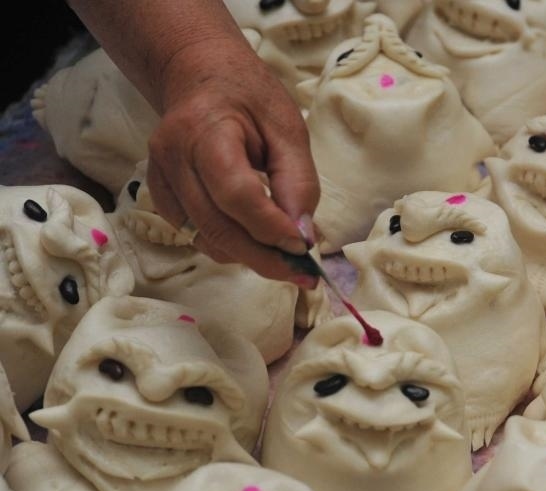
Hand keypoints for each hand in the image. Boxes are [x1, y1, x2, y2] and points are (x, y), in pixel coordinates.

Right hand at [145, 37, 319, 286]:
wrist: (199, 76)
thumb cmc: (249, 98)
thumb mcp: (288, 128)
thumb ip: (298, 181)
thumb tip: (302, 235)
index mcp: (205, 130)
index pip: (236, 194)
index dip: (270, 228)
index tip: (303, 247)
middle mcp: (173, 156)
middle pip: (217, 226)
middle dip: (263, 257)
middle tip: (301, 275)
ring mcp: (159, 177)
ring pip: (204, 238)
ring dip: (247, 256)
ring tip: (283, 258)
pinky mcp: (159, 194)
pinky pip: (194, 235)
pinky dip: (226, 246)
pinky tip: (252, 239)